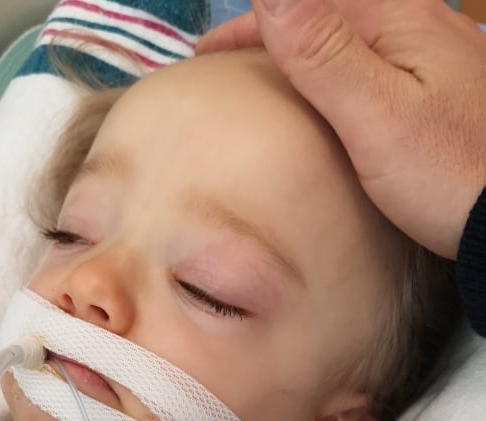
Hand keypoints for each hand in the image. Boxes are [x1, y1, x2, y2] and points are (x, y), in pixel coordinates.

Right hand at [197, 0, 485, 259]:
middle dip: (272, 31)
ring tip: (265, 74)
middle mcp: (420, 25)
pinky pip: (369, 61)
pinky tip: (324, 95)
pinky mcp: (439, 88)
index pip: (309, 2)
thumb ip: (323, 50)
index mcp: (398, 22)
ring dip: (300, 46)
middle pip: (328, 13)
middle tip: (226, 63)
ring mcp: (434, 55)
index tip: (207, 54)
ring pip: (349, 35)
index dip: (251, 22)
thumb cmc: (446, 171)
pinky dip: (330, 69)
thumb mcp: (375, 114)